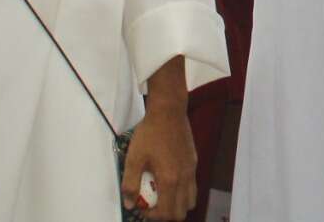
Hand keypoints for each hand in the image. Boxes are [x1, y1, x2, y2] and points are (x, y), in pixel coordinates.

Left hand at [120, 99, 197, 219]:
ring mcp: (191, 170)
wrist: (169, 111)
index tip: (143, 209)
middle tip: (153, 205)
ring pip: (190, 200)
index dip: (153, 217)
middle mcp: (184, 178)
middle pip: (181, 212)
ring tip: (162, 194)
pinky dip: (182, 191)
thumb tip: (130, 203)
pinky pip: (192, 185)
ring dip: (177, 204)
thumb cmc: (150, 134)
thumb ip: (130, 184)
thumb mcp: (133, 159)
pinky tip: (169, 178)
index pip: (166, 213)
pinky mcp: (193, 162)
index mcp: (169, 180)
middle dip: (166, 214)